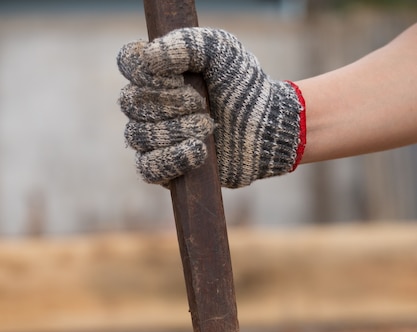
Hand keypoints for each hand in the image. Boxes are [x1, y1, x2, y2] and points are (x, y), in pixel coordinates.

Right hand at [118, 28, 304, 187]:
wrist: (265, 129)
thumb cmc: (243, 87)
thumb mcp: (222, 51)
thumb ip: (187, 44)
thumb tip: (149, 58)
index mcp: (159, 72)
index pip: (128, 63)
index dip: (144, 71)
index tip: (176, 76)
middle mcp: (150, 105)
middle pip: (131, 103)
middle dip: (168, 104)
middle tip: (202, 104)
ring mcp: (156, 139)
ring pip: (138, 136)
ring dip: (174, 131)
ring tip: (207, 127)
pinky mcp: (167, 171)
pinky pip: (148, 168)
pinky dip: (171, 159)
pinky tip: (198, 152)